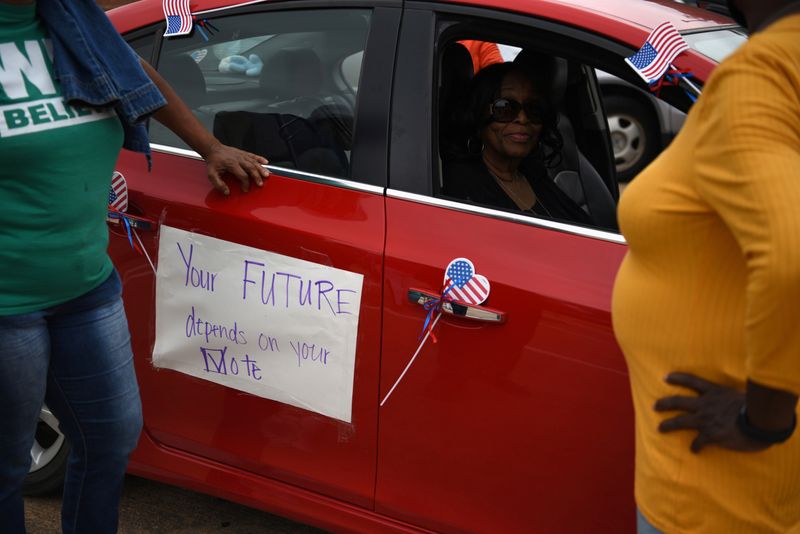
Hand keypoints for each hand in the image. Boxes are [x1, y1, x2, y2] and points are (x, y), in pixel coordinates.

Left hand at [203, 141, 268, 194]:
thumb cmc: (213, 162)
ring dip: (261, 169)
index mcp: (231, 164)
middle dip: (256, 176)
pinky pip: (253, 155)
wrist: (213, 149)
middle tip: (260, 184)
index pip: (242, 175)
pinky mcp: (243, 153)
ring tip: (267, 175)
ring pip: (254, 162)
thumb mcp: (211, 174)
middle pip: (250, 167)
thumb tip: (226, 192)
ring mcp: (242, 155)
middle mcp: (238, 159)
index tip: (245, 189)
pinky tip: (266, 163)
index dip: (245, 183)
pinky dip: (260, 159)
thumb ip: (218, 184)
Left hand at [655, 372, 769, 452]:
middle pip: (679, 401)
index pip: (692, 381)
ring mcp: (706, 419)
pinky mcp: (711, 434)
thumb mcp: (741, 394)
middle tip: (655, 406)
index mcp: (714, 392)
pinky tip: (694, 450)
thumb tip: (733, 399)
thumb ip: (731, 396)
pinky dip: (695, 446)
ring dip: (668, 425)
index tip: (665, 377)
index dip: (678, 378)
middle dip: (665, 403)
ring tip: (660, 428)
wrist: (761, 421)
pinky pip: (698, 441)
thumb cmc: (756, 407)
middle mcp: (706, 404)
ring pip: (681, 421)